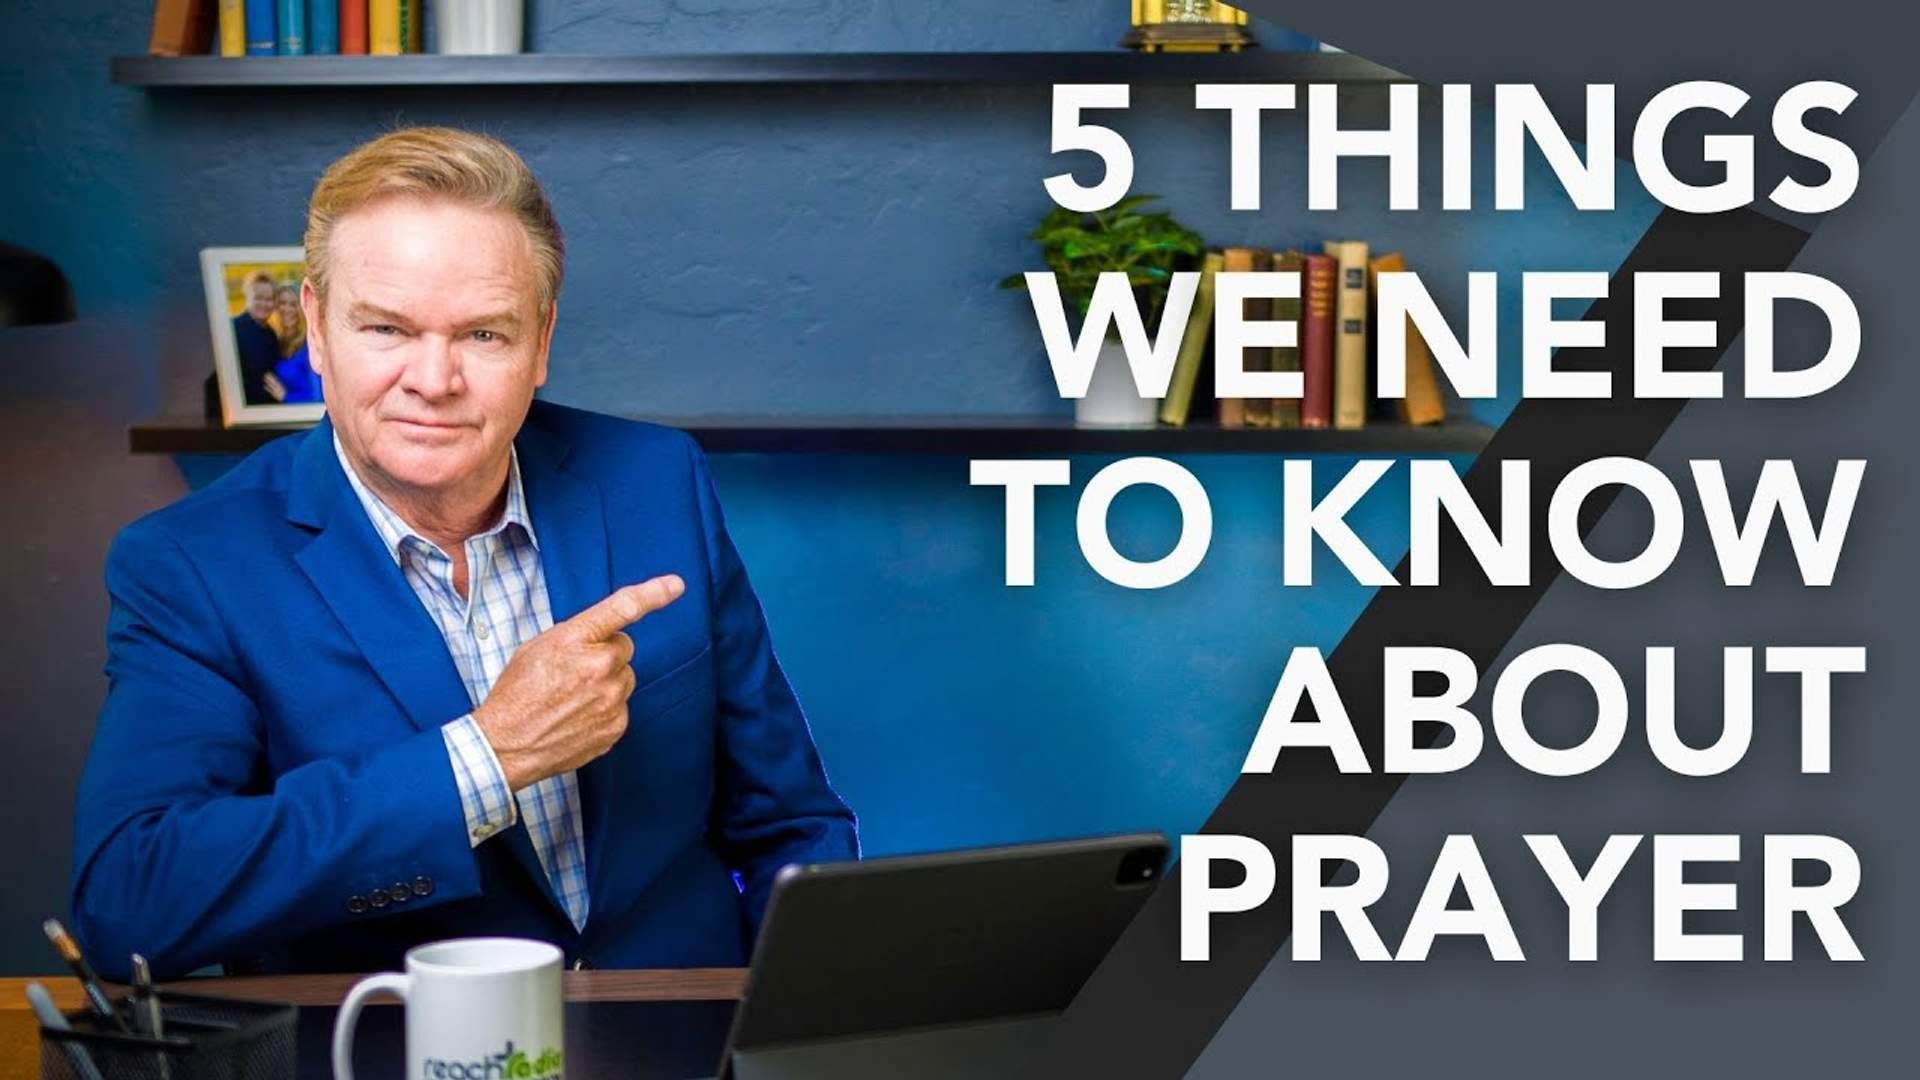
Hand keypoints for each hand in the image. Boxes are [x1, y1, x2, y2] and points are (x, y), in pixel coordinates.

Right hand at [472, 574, 685, 790]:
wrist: (506, 745)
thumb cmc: (517, 693)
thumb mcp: (537, 647)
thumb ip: (577, 635)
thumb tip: (605, 635)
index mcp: (576, 640)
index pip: (622, 609)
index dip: (653, 594)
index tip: (676, 585)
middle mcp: (599, 667)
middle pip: (624, 648)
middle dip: (605, 655)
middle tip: (573, 672)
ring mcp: (611, 699)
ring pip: (623, 678)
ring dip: (606, 683)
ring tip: (571, 698)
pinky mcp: (616, 726)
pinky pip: (620, 706)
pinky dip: (604, 709)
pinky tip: (577, 716)